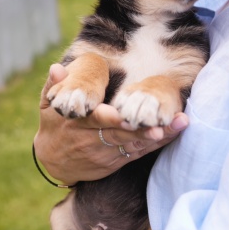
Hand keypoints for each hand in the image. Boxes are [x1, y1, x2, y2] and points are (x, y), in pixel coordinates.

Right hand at [33, 64, 188, 184]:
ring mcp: (107, 153)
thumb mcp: (48, 106)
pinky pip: (138, 153)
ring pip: (135, 144)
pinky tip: (173, 133)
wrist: (54, 160)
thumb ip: (54, 86)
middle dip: (146, 127)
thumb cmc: (55, 125)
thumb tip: (56, 67)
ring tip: (180, 124)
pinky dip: (155, 144)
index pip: (98, 120)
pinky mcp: (116, 162)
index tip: (128, 115)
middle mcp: (94, 140)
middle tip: (168, 121)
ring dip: (158, 135)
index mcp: (79, 123)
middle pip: (123, 133)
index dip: (114, 118)